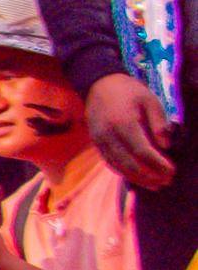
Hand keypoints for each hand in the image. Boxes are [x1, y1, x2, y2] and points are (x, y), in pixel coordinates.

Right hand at [90, 72, 174, 188]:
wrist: (99, 84)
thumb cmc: (128, 91)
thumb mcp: (150, 100)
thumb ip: (159, 123)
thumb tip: (165, 146)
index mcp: (123, 123)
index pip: (142, 151)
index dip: (158, 164)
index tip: (172, 170)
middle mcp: (108, 135)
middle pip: (129, 164)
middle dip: (150, 176)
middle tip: (167, 181)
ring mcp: (100, 141)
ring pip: (118, 167)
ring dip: (138, 179)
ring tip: (155, 185)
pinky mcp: (96, 143)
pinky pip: (110, 163)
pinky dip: (124, 173)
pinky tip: (138, 177)